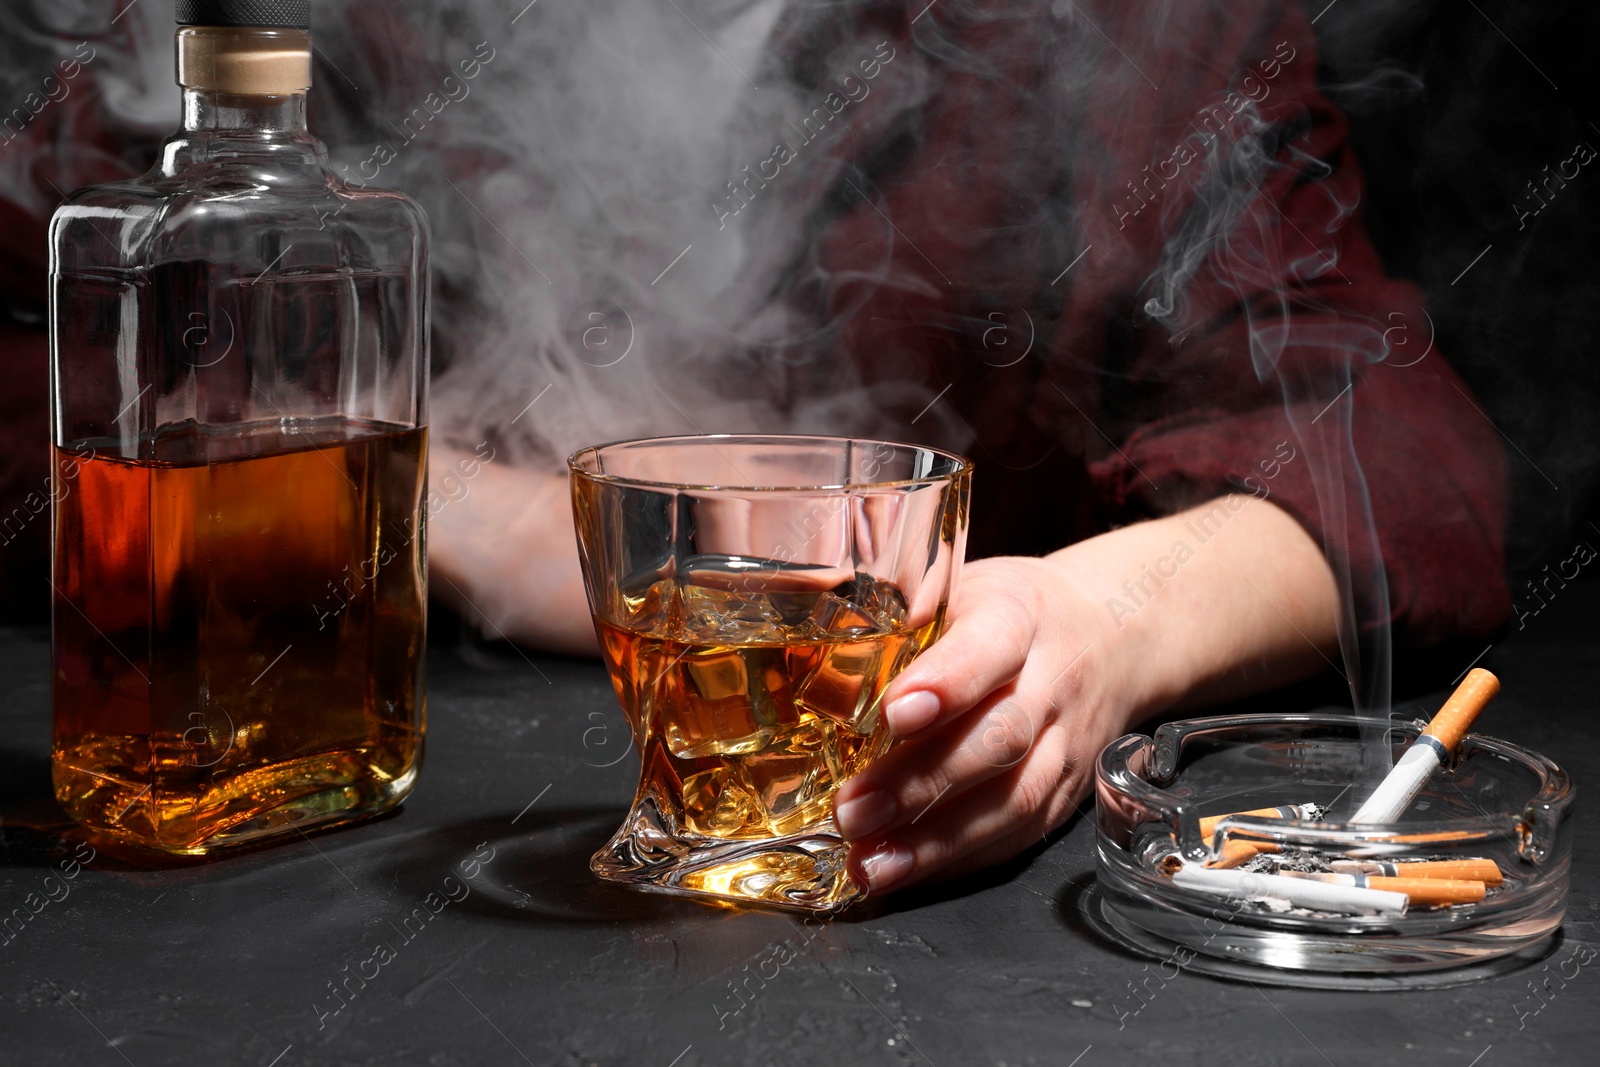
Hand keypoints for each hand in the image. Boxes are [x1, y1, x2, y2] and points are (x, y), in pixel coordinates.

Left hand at [831, 496, 1340, 894]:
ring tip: (870, 863)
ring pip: (1013, 799)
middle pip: (998, 738)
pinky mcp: (1066, 792)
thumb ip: (899, 614)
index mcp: (1021, 614)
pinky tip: (903, 873)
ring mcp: (1066, 744)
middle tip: (852, 811)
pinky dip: (959, 861)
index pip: (988, 648)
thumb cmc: (1009, 609)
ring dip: (937, 841)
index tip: (894, 714)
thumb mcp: (961, 584)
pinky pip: (1018, 834)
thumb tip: (801, 642)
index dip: (947, 683)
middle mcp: (1053, 682)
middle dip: (921, 781)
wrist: (1112, 635)